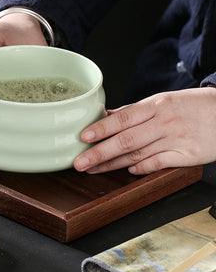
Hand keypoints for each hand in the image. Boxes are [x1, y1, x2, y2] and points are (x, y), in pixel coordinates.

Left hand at [74, 87, 215, 173]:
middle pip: (126, 139)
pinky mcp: (188, 155)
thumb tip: (106, 115)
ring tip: (93, 169)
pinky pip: (159, 163)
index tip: (83, 137)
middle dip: (99, 152)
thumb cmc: (191, 105)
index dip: (101, 128)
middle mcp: (164, 122)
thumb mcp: (162, 101)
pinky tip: (127, 170)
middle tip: (79, 162)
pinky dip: (142, 168)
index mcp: (156, 105)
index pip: (123, 118)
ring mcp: (176, 139)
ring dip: (113, 164)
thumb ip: (134, 111)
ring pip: (138, 154)